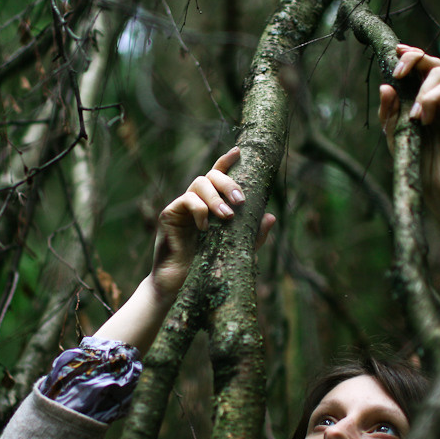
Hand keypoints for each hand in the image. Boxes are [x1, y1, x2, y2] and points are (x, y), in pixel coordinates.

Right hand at [149, 147, 276, 300]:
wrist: (179, 287)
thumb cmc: (206, 267)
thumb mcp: (236, 250)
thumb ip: (253, 234)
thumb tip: (270, 216)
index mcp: (212, 204)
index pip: (219, 176)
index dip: (227, 161)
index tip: (239, 151)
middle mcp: (197, 201)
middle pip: (211, 175)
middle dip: (228, 183)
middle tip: (240, 201)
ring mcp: (182, 206)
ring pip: (199, 183)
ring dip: (216, 197)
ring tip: (226, 216)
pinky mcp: (169, 214)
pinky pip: (186, 200)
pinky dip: (199, 210)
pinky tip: (205, 228)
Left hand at [377, 44, 439, 230]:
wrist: (438, 190)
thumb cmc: (417, 162)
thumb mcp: (395, 135)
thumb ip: (389, 112)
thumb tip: (385, 86)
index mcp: (424, 100)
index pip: (419, 69)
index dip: (408, 55)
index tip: (393, 52)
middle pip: (432, 62)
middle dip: (413, 59)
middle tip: (398, 71)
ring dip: (420, 89)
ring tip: (413, 116)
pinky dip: (431, 100)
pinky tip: (423, 119)